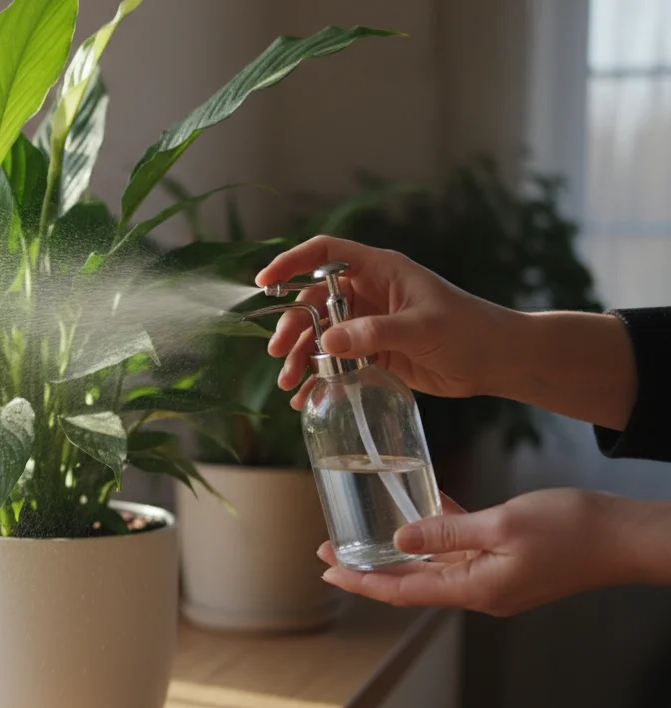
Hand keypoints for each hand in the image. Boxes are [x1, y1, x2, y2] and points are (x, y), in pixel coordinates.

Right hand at [255, 236, 515, 408]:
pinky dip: (319, 377)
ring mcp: (369, 323)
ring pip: (320, 334)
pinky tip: (307, 396)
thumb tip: (327, 341)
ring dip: (302, 357)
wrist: (497, 361)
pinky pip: (336, 361)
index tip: (265, 282)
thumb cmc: (470, 331)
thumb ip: (374, 333)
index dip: (292, 262)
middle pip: (313, 300)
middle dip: (293, 326)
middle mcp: (369, 293)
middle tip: (281, 354)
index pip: (325, 254)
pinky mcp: (373, 351)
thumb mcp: (422, 328)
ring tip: (291, 383)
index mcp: (380, 271)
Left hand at [317, 489, 646, 616]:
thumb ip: (448, 531)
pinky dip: (438, 534)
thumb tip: (400, 539)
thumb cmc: (573, 529)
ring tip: (363, 535)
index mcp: (476, 589)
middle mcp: (481, 591)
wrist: (626, 537)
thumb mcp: (502, 523)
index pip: (403, 591)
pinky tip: (421, 510)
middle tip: (329, 553)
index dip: (362, 582)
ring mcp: (495, 579)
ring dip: (399, 552)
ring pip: (433, 567)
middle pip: (412, 582)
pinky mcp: (508, 564)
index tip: (326, 571)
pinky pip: (461, 552)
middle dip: (368, 569)